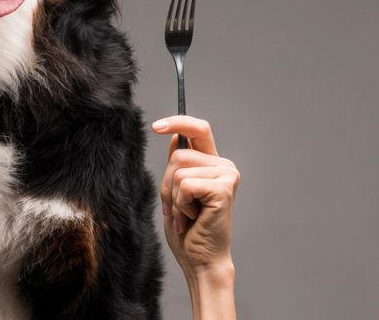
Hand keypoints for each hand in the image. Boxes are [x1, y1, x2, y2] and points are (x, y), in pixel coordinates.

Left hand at [152, 115, 239, 275]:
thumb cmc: (187, 230)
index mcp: (212, 164)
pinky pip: (185, 184)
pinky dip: (180, 204)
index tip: (155, 126)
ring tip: (187, 215)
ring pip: (178, 170)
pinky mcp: (224, 189)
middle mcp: (224, 166)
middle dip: (167, 183)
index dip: (178, 122)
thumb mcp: (175, 191)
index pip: (198, 129)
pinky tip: (193, 219)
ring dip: (174, 197)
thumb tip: (175, 138)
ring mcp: (227, 175)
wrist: (200, 260)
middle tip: (178, 209)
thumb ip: (178, 165)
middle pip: (178, 154)